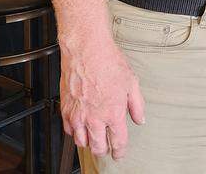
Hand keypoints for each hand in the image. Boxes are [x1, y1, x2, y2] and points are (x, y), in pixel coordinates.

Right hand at [59, 34, 145, 158]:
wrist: (86, 50)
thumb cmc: (108, 62)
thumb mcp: (132, 83)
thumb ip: (137, 105)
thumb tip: (140, 119)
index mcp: (113, 113)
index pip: (118, 142)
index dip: (120, 151)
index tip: (120, 153)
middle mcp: (94, 118)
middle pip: (98, 147)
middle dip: (104, 150)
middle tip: (107, 147)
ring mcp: (78, 115)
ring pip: (81, 142)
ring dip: (89, 142)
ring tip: (95, 136)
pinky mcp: (66, 109)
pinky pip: (69, 130)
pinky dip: (75, 132)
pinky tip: (81, 125)